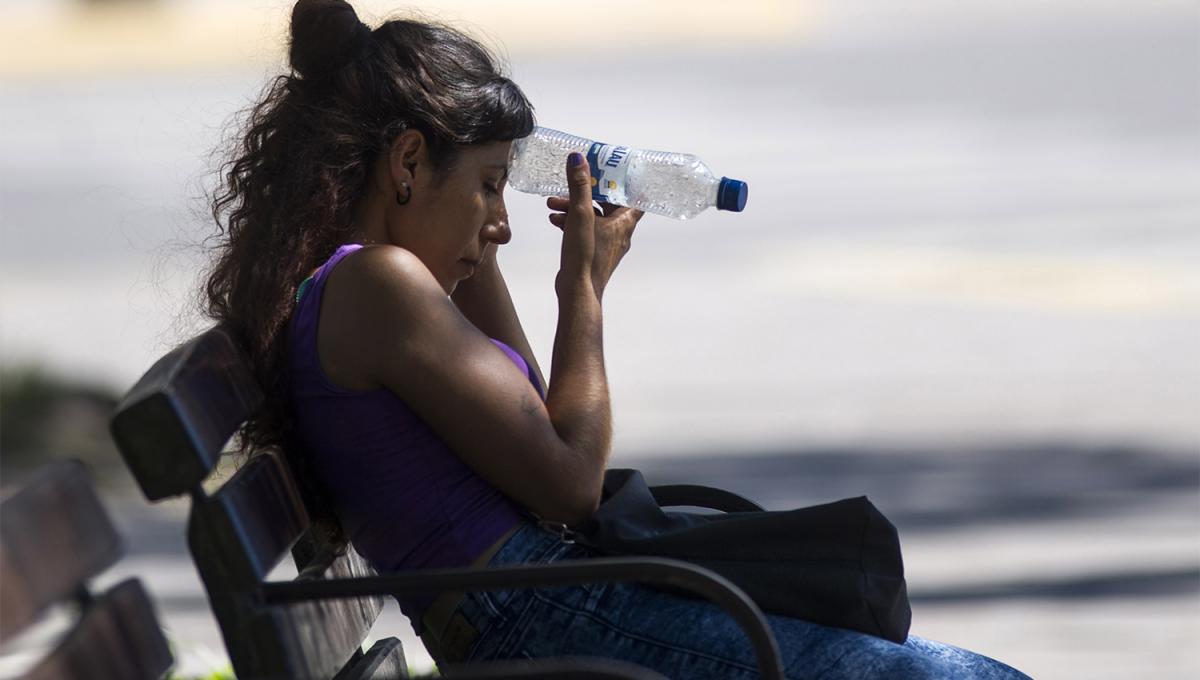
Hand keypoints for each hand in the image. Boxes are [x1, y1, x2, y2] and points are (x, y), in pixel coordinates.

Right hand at [548, 153, 643, 299]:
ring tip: (552, 204)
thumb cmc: (585, 256)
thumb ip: (579, 186)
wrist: (577, 290)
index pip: (634, 196)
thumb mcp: (580, 214)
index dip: (625, 182)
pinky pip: (584, 231)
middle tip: (573, 183)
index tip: (613, 170)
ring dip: (573, 208)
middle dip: (587, 193)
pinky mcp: (593, 253)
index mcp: (624, 222)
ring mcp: (606, 244)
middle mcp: (619, 233)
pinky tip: (554, 220)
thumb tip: (578, 159)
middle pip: (607, 204)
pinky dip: (571, 223)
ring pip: (592, 218)